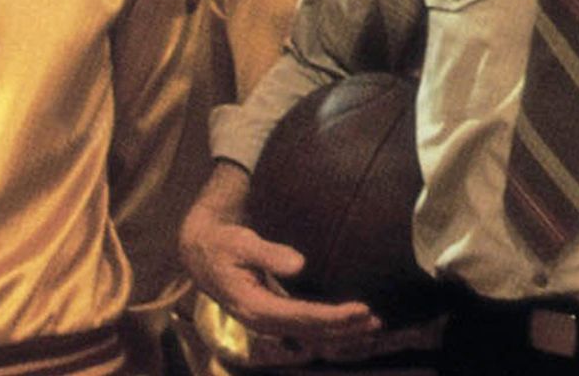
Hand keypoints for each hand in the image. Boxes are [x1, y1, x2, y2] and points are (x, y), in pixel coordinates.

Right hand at [178, 165, 381, 345]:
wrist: (202, 252)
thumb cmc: (223, 243)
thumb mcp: (241, 243)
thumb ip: (269, 253)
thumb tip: (300, 264)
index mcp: (254, 307)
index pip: (302, 317)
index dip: (333, 316)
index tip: (361, 309)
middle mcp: (264, 321)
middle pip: (311, 332)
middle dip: (345, 329)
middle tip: (376, 320)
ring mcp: (270, 321)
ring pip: (311, 336)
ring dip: (342, 335)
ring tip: (373, 328)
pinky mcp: (277, 315)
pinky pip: (308, 329)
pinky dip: (331, 331)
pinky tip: (353, 328)